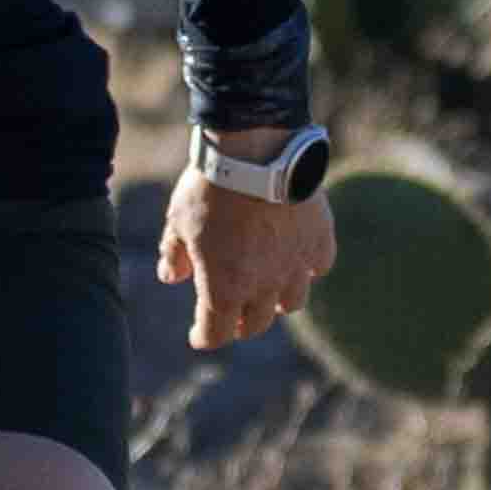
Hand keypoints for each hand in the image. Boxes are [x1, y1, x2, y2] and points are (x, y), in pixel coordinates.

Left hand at [161, 169, 335, 352]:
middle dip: (241, 324)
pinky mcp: (319, 241)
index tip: (199, 335)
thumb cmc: (209, 189)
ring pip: (292, 302)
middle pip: (255, 324)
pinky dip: (307, 268)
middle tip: (233, 316)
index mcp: (224, 288)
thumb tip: (171, 277)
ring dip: (276, 301)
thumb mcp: (177, 221)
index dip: (204, 337)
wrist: (256, 153)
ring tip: (267, 290)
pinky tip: (297, 258)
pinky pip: (317, 267)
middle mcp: (264, 286)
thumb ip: (174, 255)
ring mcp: (296, 265)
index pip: (216, 333)